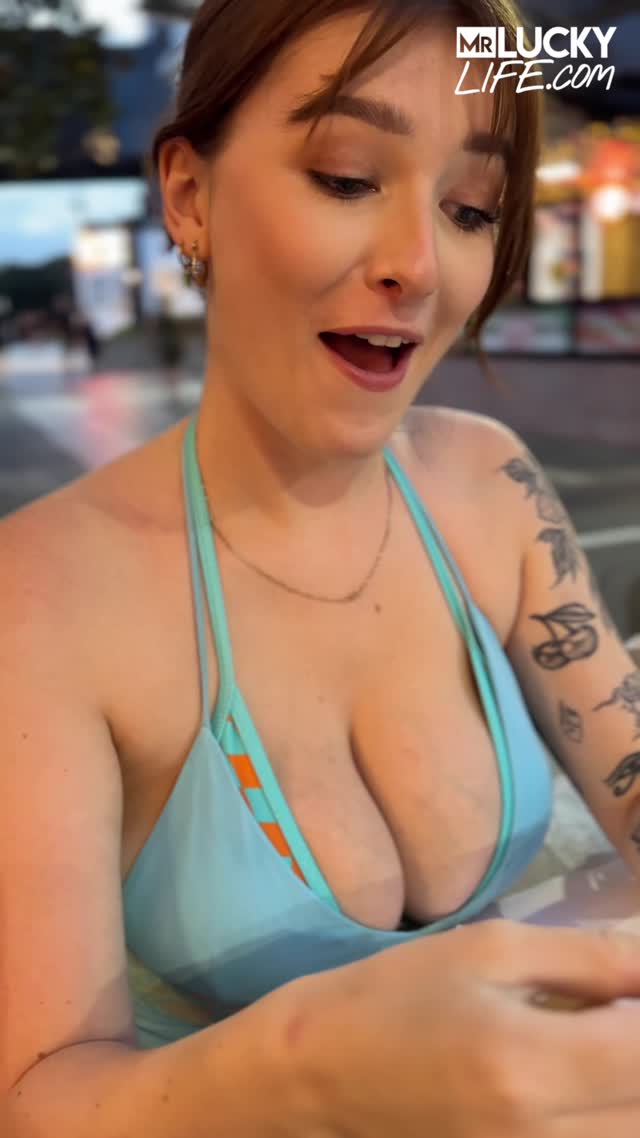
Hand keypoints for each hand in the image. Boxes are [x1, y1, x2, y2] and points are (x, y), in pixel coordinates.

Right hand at [285, 920, 639, 1136]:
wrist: (319, 1075)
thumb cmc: (396, 995)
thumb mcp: (488, 951)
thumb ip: (587, 958)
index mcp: (528, 1063)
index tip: (639, 985)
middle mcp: (541, 1136)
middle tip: (617, 1013)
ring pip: (626, 1135)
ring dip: (629, 1090)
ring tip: (605, 1047)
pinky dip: (609, 1118)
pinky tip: (589, 1086)